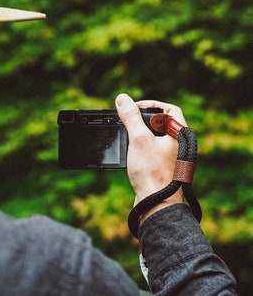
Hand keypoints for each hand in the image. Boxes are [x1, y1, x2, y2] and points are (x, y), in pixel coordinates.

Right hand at [115, 94, 186, 217]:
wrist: (155, 202)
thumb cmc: (152, 173)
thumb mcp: (139, 139)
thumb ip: (131, 117)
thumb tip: (122, 99)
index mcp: (179, 134)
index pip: (170, 109)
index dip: (152, 104)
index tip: (135, 107)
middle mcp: (177, 144)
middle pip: (161, 122)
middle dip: (143, 119)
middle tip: (129, 119)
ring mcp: (169, 155)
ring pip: (154, 136)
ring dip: (140, 132)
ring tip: (127, 134)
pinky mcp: (160, 165)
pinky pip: (151, 148)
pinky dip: (140, 145)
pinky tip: (130, 151)